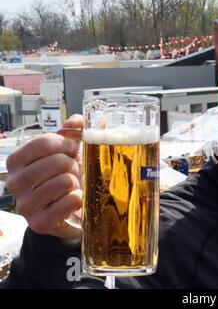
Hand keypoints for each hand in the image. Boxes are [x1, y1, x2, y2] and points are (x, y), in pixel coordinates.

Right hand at [6, 115, 82, 238]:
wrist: (66, 212)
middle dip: (73, 165)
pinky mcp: (39, 222)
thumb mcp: (68, 151)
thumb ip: (73, 132)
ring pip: (64, 181)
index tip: (73, 149)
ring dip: (76, 182)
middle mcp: (14, 182)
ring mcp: (25, 204)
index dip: (66, 144)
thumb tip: (78, 120)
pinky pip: (70, 201)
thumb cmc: (65, 176)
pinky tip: (74, 200)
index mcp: (16, 161)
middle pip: (57, 162)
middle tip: (73, 172)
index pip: (44, 142)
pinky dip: (78, 199)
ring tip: (72, 186)